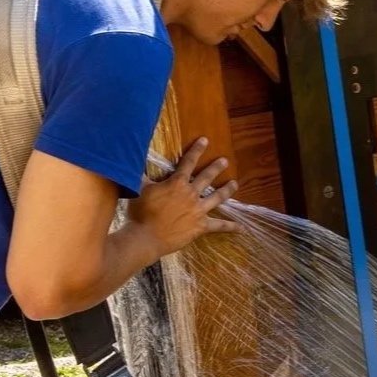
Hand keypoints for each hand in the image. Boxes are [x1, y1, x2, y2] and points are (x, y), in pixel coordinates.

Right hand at [130, 138, 236, 255]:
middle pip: (207, 177)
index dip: (196, 150)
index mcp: (177, 183)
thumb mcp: (140, 188)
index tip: (205, 140)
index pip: (188, 162)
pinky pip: (219, 226)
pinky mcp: (201, 227)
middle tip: (224, 161)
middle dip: (216, 167)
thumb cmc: (141, 212)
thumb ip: (143, 175)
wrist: (146, 236)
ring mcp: (198, 210)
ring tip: (235, 184)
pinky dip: (231, 227)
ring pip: (217, 197)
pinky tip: (241, 228)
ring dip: (227, 190)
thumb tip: (135, 161)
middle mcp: (191, 194)